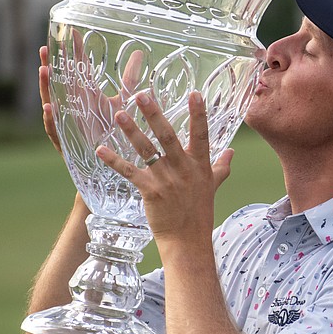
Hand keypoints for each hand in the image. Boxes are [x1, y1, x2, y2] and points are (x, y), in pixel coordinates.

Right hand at [39, 36, 144, 153]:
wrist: (111, 163)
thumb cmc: (114, 131)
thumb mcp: (123, 102)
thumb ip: (129, 80)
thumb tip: (139, 54)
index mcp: (86, 95)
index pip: (78, 69)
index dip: (75, 52)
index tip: (72, 32)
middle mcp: (74, 106)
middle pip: (60, 83)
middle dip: (52, 65)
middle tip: (46, 47)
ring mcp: (68, 122)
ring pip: (52, 102)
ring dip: (46, 87)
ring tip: (43, 70)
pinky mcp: (67, 141)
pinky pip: (55, 130)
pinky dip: (51, 119)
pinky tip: (49, 107)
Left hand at [95, 90, 233, 241]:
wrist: (187, 240)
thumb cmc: (200, 212)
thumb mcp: (213, 186)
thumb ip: (221, 166)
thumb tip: (231, 151)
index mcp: (199, 165)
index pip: (201, 135)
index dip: (198, 114)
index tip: (195, 93)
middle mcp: (183, 169)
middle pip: (168, 137)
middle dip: (155, 115)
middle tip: (142, 95)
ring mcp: (166, 180)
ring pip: (147, 151)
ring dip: (132, 132)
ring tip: (118, 114)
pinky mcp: (150, 192)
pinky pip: (130, 173)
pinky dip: (114, 161)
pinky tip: (100, 151)